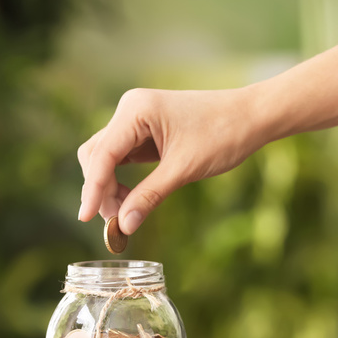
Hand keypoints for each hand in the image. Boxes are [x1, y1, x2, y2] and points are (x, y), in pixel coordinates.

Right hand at [77, 87, 268, 234]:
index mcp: (135, 111)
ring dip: (109, 186)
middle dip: (101, 189)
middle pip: (96, 155)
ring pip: (105, 157)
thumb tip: (123, 226)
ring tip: (126, 212)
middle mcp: (130, 110)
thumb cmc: (223, 135)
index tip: (85, 218)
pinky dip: (121, 180)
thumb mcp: (183, 170)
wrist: (252, 117)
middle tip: (115, 221)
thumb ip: (149, 196)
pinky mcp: (145, 131)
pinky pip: (122, 157)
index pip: (102, 155)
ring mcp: (136, 119)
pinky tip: (133, 199)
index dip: (93, 189)